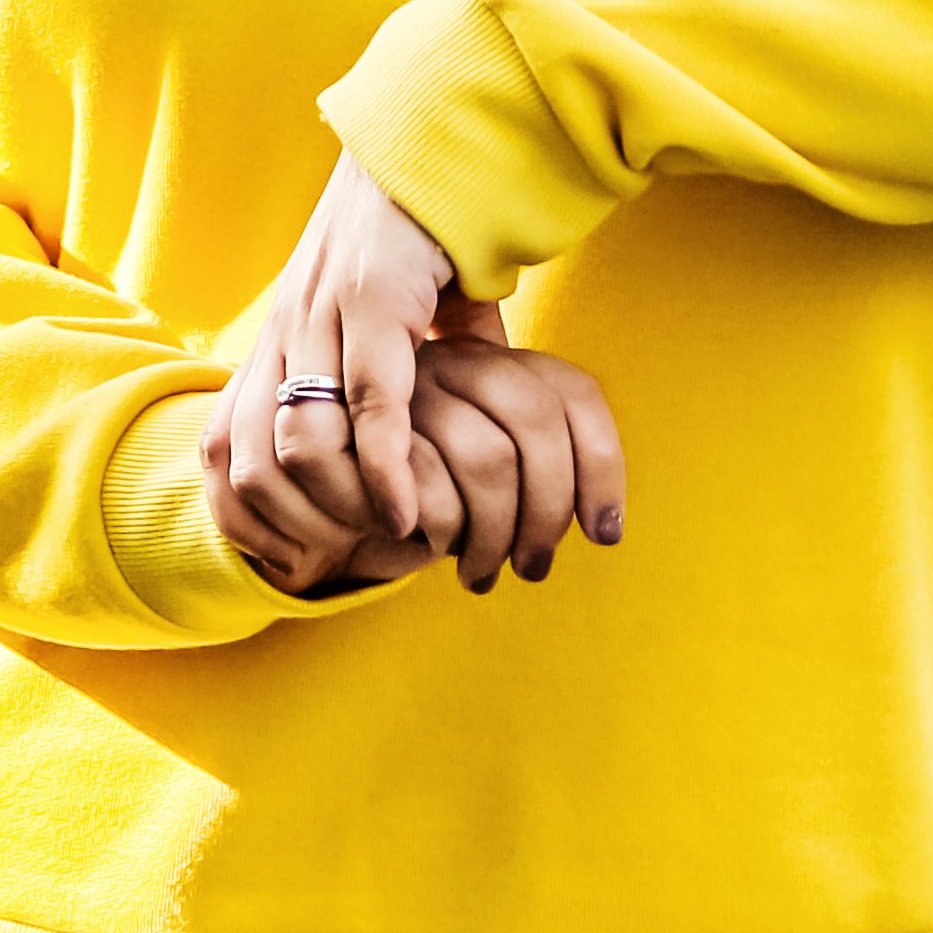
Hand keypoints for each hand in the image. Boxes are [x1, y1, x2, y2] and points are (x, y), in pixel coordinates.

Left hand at [211, 149, 473, 581]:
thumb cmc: (421, 220)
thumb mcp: (410, 301)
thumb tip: (471, 373)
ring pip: (301, 442)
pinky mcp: (373, 301)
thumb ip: (429, 346)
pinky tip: (411, 512)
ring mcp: (323, 315)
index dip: (248, 513)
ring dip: (341, 506)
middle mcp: (286, 328)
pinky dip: (387, 470)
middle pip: (247, 458)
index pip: (226, 445)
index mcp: (280, 334)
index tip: (295, 557)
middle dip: (289, 526)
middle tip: (343, 562)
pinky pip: (371, 406)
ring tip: (383, 542)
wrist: (429, 135)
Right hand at [385, 311, 627, 591]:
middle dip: (548, 513)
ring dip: (497, 535)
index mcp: (498, 359)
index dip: (603, 467)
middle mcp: (459, 362)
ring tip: (484, 573)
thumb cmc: (425, 480)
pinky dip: (447, 532)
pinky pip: (433, 489)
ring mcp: (413, 393)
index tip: (606, 533)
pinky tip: (440, 552)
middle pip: (539, 423)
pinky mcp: (367, 435)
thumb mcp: (485, 461)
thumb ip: (535, 466)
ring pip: (491, 459)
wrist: (326, 477)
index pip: (575, 393)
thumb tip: (604, 522)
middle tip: (534, 568)